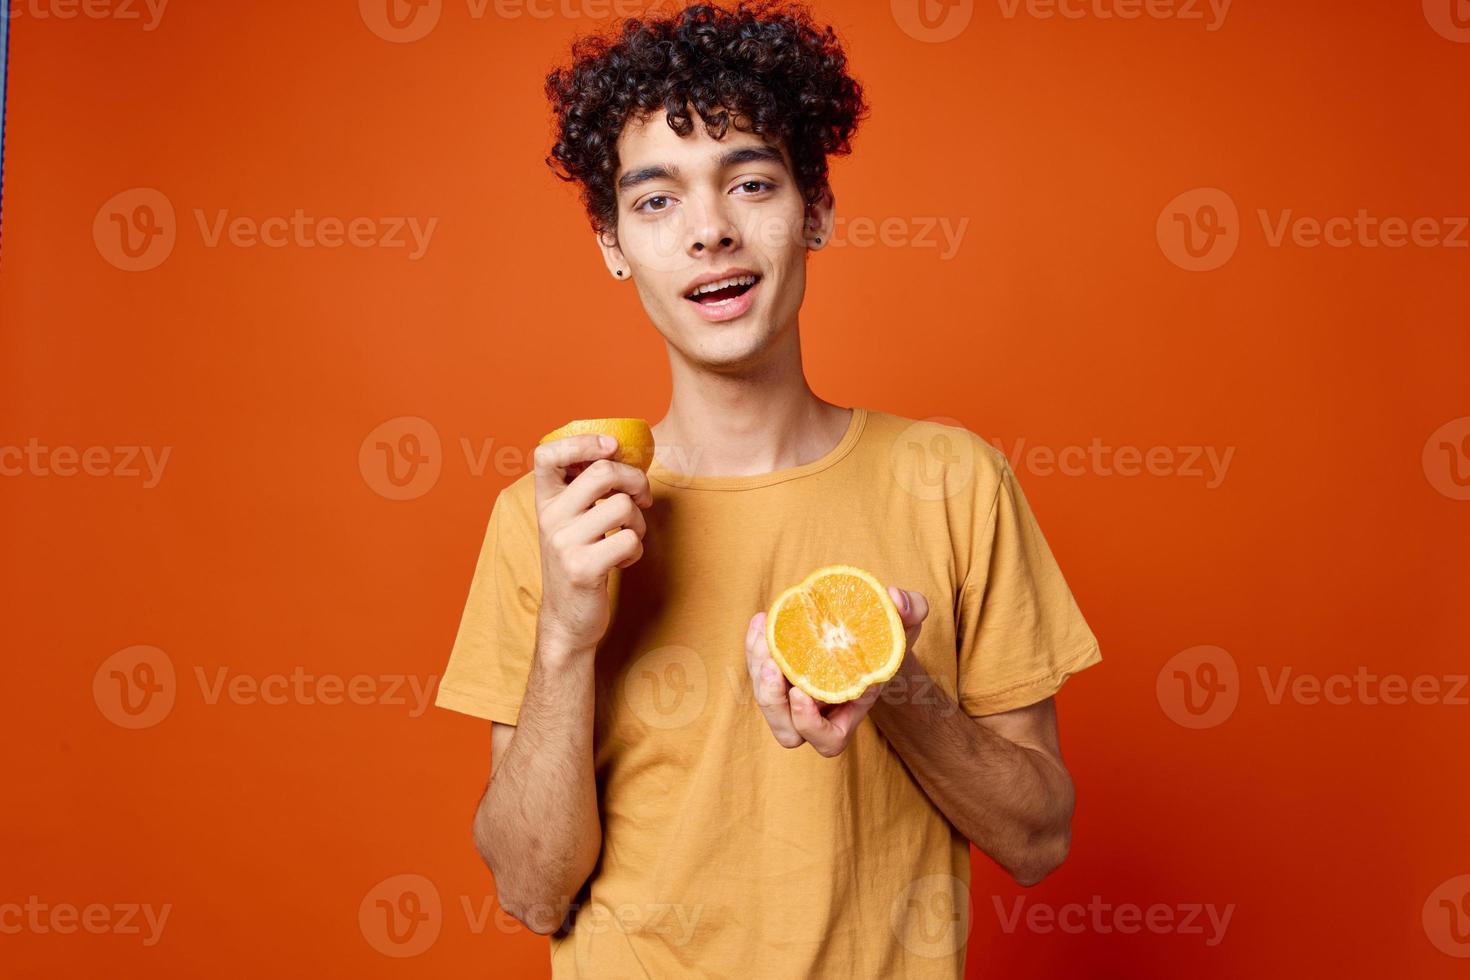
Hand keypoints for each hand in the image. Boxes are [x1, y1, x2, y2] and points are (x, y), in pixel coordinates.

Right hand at [532, 434, 651, 655]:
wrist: (566, 618)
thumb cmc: (578, 560)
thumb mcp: (571, 521)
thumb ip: (585, 489)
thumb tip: (620, 450)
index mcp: (545, 501)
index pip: (547, 454)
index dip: (582, 442)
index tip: (611, 447)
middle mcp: (550, 518)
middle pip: (603, 472)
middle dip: (636, 480)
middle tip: (642, 497)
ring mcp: (564, 544)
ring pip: (624, 506)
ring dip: (638, 521)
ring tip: (627, 536)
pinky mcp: (583, 568)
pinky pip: (630, 540)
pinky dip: (636, 550)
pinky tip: (623, 561)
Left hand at [745, 585, 928, 756]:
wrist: (866, 631)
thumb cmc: (887, 636)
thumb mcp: (906, 623)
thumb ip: (911, 611)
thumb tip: (896, 598)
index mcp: (850, 710)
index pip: (828, 739)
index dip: (811, 725)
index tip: (801, 693)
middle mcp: (820, 710)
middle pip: (787, 731)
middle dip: (773, 702)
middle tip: (773, 664)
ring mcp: (796, 694)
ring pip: (767, 702)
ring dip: (757, 672)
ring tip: (764, 636)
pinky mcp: (778, 674)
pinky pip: (758, 672)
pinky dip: (755, 648)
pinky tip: (761, 620)